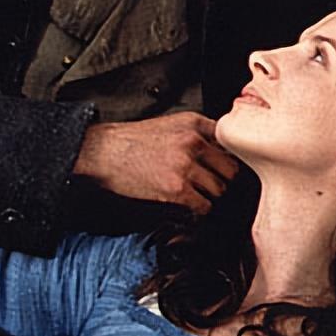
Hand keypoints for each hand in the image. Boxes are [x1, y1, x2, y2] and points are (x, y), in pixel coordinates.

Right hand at [73, 112, 239, 212]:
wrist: (104, 152)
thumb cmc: (133, 140)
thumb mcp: (170, 123)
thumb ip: (197, 133)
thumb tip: (223, 151)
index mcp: (194, 123)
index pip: (231, 144)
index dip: (230, 160)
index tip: (225, 170)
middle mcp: (194, 142)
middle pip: (231, 170)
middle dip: (223, 180)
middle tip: (212, 187)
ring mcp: (186, 166)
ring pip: (219, 190)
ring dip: (210, 197)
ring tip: (196, 197)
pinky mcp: (176, 189)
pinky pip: (203, 207)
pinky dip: (198, 211)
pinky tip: (187, 207)